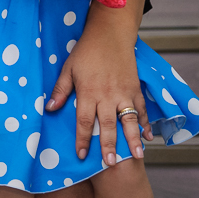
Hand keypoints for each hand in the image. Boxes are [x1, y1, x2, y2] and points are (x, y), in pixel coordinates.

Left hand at [45, 13, 153, 166]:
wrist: (110, 33)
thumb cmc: (86, 51)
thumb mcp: (68, 69)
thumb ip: (61, 90)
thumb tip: (50, 109)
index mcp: (88, 91)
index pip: (84, 121)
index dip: (82, 140)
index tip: (82, 156)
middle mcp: (107, 95)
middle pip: (107, 125)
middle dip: (109, 145)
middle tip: (111, 164)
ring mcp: (124, 92)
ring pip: (128, 120)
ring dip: (132, 139)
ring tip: (137, 157)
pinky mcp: (135, 88)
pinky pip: (141, 109)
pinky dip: (145, 123)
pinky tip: (148, 137)